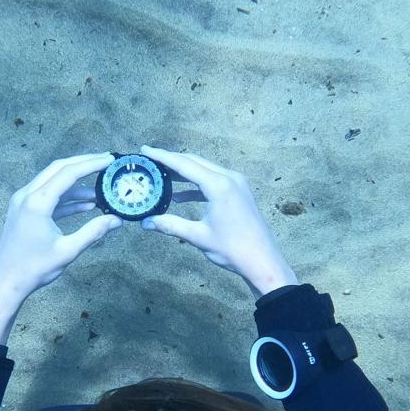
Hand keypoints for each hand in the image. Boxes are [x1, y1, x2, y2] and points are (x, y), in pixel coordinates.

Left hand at [0, 152, 123, 307]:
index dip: (91, 164)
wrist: (4, 283)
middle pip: (58, 169)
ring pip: (52, 181)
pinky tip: (85, 204)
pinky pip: (47, 196)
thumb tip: (116, 220)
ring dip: (76, 183)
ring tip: (100, 189)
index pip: (68, 173)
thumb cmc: (33, 269)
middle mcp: (27, 195)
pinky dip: (65, 197)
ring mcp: (22, 202)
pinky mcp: (22, 211)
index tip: (109, 160)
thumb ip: (93, 232)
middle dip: (83, 164)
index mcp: (37, 203)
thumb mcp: (67, 250)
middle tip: (105, 162)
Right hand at [138, 144, 296, 297]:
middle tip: (150, 159)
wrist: (263, 261)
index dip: (163, 157)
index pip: (185, 165)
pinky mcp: (240, 192)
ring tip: (162, 175)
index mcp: (219, 185)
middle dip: (172, 161)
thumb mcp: (198, 236)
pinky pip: (214, 181)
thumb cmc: (233, 249)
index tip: (146, 149)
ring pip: (205, 170)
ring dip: (184, 172)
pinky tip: (181, 196)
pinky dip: (197, 185)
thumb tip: (146, 222)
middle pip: (195, 162)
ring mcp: (237, 184)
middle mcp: (230, 178)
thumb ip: (170, 225)